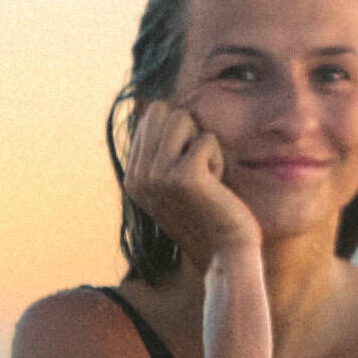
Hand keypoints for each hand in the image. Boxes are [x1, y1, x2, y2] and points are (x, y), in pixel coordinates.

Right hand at [125, 101, 260, 265]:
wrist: (224, 252)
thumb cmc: (207, 213)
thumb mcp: (173, 181)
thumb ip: (160, 148)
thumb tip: (153, 104)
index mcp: (133, 177)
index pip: (152, 114)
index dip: (180, 133)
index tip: (188, 170)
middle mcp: (139, 176)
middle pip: (165, 111)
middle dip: (190, 133)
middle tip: (199, 171)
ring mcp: (158, 176)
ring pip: (183, 118)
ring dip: (203, 145)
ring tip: (206, 177)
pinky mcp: (184, 177)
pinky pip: (208, 139)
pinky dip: (219, 160)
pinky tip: (216, 188)